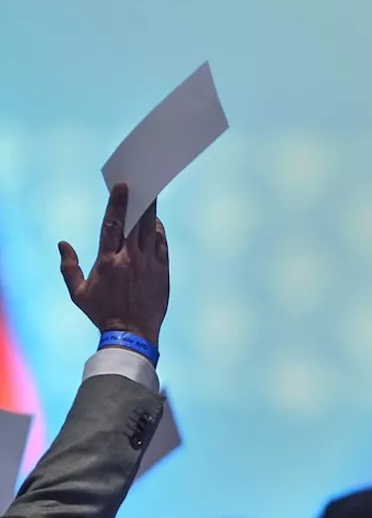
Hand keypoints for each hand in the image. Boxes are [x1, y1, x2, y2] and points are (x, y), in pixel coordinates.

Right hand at [59, 183, 168, 345]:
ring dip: (151, 212)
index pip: (112, 224)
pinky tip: (154, 222)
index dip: (117, 203)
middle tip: (142, 184)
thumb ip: (69, 267)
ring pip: (151, 230)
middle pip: (136, 222)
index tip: (122, 186)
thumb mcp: (78, 293)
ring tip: (150, 196)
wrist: (132, 333)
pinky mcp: (162, 270)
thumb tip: (62, 244)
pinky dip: (158, 231)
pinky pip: (162, 243)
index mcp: (107, 261)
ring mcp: (149, 263)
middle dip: (139, 201)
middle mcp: (130, 258)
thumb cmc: (103, 313)